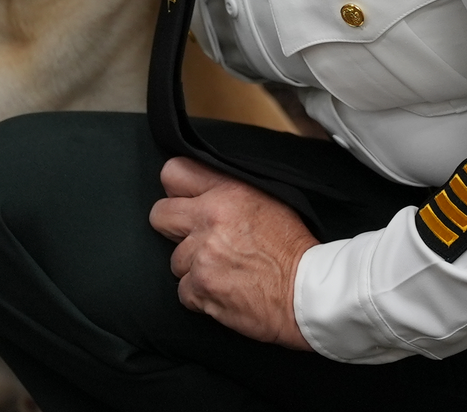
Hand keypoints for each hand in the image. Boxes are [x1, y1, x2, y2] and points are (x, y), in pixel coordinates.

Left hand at [149, 157, 318, 349]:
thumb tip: (207, 191)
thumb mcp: (270, 200)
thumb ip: (232, 192)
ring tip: (223, 270)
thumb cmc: (294, 250)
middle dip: (174, 228)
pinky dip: (200, 295)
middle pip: (159, 215)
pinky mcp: (200, 287)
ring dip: (193, 267)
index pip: (174, 172)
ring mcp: (202, 255)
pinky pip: (183, 291)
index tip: (184, 200)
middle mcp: (210, 220)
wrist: (307, 293)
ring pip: (174, 260)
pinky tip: (224, 290)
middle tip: (195, 238)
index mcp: (228, 192)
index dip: (177, 189)